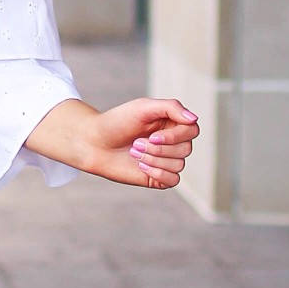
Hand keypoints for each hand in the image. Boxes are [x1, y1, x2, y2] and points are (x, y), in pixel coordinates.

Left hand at [26, 96, 198, 188]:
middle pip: (186, 149)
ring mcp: (166, 160)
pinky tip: (141, 167)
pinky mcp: (158, 177)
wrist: (94, 142)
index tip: (152, 135)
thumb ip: (171, 107)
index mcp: (171, 123)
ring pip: (178, 165)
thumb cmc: (117, 121)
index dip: (175, 136)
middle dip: (158, 149)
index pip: (192, 130)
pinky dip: (158, 173)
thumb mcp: (144, 107)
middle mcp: (172, 142)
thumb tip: (194, 119)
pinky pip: (173, 180)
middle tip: (135, 143)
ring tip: (134, 153)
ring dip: (154, 159)